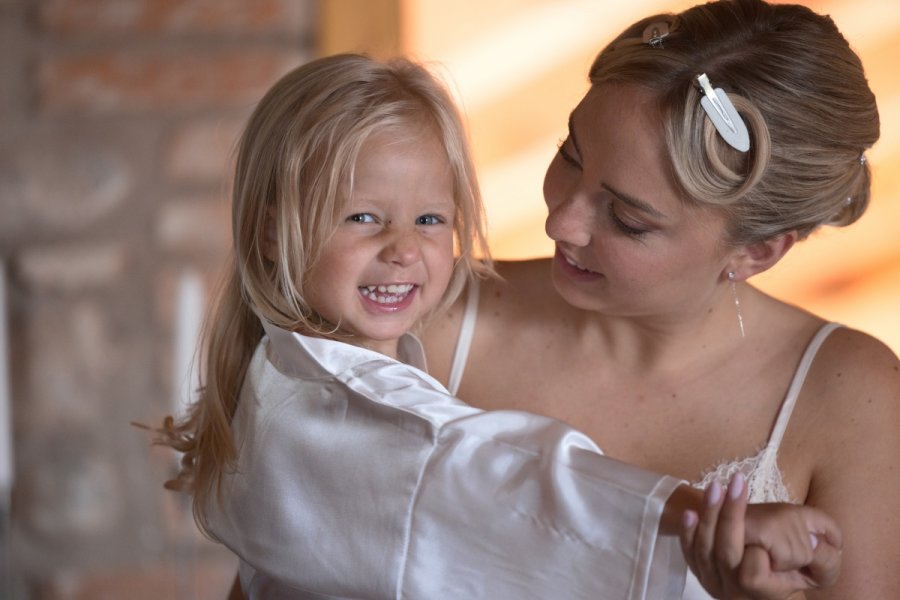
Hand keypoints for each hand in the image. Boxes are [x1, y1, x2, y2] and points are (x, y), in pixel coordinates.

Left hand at [680, 474, 841, 598]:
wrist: (766, 582)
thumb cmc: (796, 570)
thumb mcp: (817, 570)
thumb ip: (824, 558)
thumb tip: (824, 540)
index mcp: (763, 592)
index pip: (752, 573)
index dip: (758, 553)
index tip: (767, 534)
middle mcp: (734, 591)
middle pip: (725, 553)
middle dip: (729, 515)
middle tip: (737, 483)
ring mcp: (714, 581)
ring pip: (705, 548)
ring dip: (710, 514)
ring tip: (717, 486)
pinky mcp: (700, 570)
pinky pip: (690, 551)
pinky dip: (688, 532)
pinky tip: (691, 511)